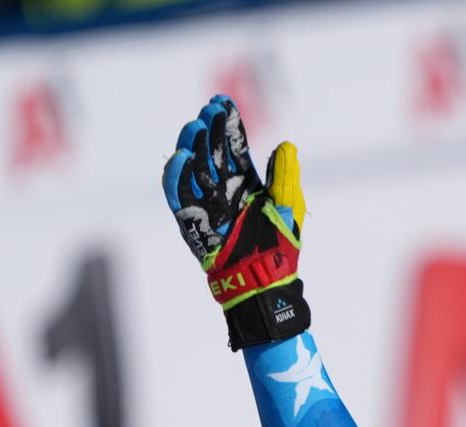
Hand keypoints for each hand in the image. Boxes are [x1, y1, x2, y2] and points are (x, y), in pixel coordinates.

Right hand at [162, 95, 310, 348]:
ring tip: (195, 128)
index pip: (234, 148)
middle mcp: (224, 191)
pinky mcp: (192, 224)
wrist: (264, 283)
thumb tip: (286, 145)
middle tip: (207, 113)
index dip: (227, 126)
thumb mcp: (288, 210)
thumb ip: (284, 178)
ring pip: (193, 169)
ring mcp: (207, 206)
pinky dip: (177, 177)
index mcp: (247, 184)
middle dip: (208, 131)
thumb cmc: (281, 250)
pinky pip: (179, 197)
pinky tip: (181, 157)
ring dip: (192, 147)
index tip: (222, 104)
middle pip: (211, 154)